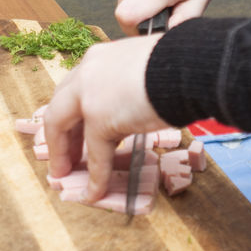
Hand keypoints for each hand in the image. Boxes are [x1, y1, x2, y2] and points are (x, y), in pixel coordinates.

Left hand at [43, 33, 165, 201]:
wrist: (190, 66)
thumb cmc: (179, 64)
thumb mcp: (144, 68)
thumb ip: (129, 83)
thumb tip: (136, 103)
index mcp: (99, 58)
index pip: (74, 87)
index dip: (70, 111)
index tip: (70, 129)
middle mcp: (87, 72)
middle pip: (60, 106)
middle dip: (60, 134)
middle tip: (64, 155)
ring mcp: (89, 95)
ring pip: (62, 127)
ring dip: (64, 154)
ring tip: (65, 174)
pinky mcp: (99, 119)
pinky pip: (97, 154)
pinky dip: (97, 176)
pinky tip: (95, 191)